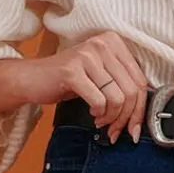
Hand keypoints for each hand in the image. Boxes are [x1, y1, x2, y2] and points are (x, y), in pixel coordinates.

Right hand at [35, 31, 149, 142]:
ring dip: (111, 118)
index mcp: (113, 42)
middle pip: (131, 91)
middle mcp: (102, 44)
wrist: (32, 78)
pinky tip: (91, 113)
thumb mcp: (101, 76)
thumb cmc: (69, 79)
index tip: (134, 127)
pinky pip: (99, 101)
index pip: (140, 80)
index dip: (140, 109)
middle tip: (116, 130)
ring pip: (117, 98)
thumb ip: (122, 85)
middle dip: (126, 118)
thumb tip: (141, 113)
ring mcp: (87, 56)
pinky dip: (98, 113)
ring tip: (101, 121)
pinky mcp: (72, 71)